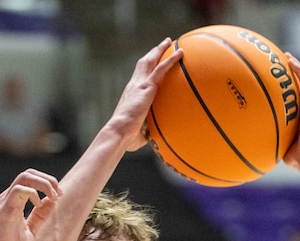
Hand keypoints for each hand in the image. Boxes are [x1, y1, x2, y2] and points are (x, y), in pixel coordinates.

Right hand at [0, 168, 60, 240]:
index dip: (47, 183)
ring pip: (24, 178)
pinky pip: (18, 191)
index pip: (29, 180)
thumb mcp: (31, 230)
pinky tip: (39, 204)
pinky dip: (32, 193)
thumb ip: (39, 216)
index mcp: (14, 202)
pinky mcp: (4, 212)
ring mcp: (5, 203)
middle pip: (28, 174)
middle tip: (59, 193)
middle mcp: (8, 198)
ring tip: (53, 196)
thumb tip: (51, 202)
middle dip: (48, 179)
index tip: (60, 195)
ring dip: (43, 183)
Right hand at [109, 37, 183, 152]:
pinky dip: (171, 60)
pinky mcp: (146, 86)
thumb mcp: (139, 135)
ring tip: (170, 42)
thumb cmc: (126, 138)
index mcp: (131, 95)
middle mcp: (133, 86)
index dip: (145, 68)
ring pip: (151, 61)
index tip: (152, 62)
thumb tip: (155, 140)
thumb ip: (147, 133)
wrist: (119, 132)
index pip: (138, 77)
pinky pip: (161, 69)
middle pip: (143, 63)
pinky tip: (180, 53)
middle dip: (153, 53)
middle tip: (163, 45)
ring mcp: (139, 84)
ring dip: (160, 50)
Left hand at [282, 55, 299, 171]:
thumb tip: (255, 144)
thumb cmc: (296, 159)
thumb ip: (272, 140)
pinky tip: (290, 61)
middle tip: (280, 66)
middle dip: (292, 75)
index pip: (296, 101)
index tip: (277, 84)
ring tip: (286, 57)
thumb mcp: (280, 146)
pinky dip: (299, 70)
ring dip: (296, 68)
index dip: (288, 91)